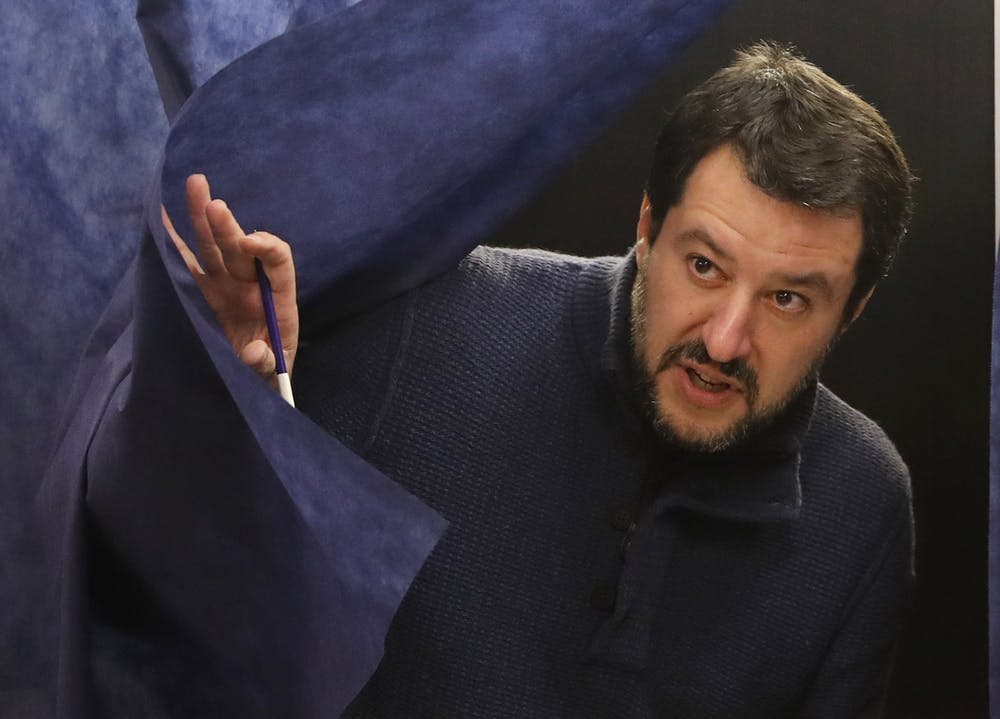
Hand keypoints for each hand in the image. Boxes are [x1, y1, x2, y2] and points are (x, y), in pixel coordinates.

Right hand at [163, 174, 298, 384]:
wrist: (254, 381)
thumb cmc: (270, 374)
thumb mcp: (272, 375)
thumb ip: (265, 364)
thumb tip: (255, 352)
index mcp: (278, 298)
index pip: (278, 261)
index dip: (267, 248)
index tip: (249, 244)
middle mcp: (251, 285)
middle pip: (240, 248)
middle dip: (227, 226)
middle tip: (214, 202)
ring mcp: (226, 286)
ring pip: (213, 248)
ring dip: (202, 218)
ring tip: (195, 184)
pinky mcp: (204, 293)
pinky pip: (187, 264)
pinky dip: (174, 242)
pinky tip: (159, 217)